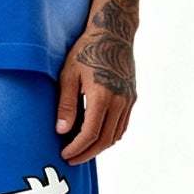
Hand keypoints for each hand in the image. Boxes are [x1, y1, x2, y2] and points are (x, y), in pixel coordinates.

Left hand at [55, 31, 135, 162]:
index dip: (77, 148)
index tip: (65, 154)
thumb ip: (66, 104)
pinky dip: (110, 136)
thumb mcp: (69, 75)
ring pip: (116, 135)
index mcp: (102, 96)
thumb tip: (62, 131)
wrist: (114, 33)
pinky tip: (96, 137)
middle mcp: (119, 101)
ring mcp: (128, 100)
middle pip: (105, 140)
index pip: (90, 134)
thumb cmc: (86, 50)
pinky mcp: (132, 97)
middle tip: (72, 159)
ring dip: (99, 147)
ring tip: (82, 150)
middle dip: (87, 153)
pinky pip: (122, 125)